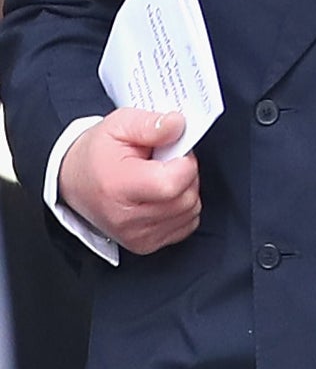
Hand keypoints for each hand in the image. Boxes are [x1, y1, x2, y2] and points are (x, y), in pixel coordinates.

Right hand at [58, 109, 200, 253]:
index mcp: (119, 186)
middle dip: (186, 174)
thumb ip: (151, 125)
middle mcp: (126, 217)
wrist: (73, 179)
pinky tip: (162, 195)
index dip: (184, 162)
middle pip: (186, 198)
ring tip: (160, 177)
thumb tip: (178, 126)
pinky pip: (186, 225)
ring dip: (185, 191)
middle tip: (165, 162)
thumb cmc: (96, 154)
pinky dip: (181, 208)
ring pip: (190, 211)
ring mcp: (136, 235)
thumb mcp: (119, 124)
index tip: (172, 152)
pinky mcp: (144, 244)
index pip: (173, 183)